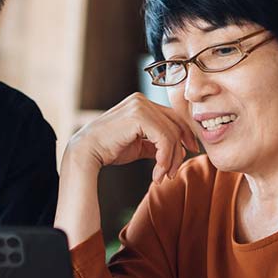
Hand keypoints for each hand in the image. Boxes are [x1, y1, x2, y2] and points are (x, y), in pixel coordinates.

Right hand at [64, 93, 203, 181]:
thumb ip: (155, 143)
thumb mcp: (138, 145)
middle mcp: (142, 100)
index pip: (172, 117)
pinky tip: (157, 172)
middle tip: (173, 173)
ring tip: (162, 176)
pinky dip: (165, 158)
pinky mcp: (139, 116)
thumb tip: (177, 150)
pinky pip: (164, 139)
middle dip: (179, 151)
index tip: (190, 152)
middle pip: (175, 124)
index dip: (185, 135)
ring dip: (171, 160)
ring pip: (171, 134)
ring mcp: (140, 106)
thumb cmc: (108, 149)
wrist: (87, 152)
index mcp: (141, 103)